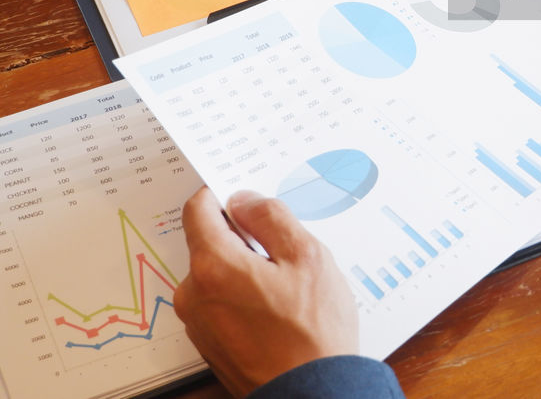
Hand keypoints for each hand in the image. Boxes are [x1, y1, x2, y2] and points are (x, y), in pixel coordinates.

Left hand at [174, 188, 358, 397]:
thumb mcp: (308, 257)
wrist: (310, 393)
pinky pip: (222, 303)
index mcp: (213, 266)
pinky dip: (245, 297)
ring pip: (218, 274)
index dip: (222, 193)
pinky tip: (279, 310)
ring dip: (247, 269)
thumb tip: (245, 200)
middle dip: (244, 238)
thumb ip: (272, 218)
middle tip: (286, 248)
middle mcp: (194, 294)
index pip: (198, 209)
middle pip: (210, 243)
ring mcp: (199, 322)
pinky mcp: (210, 343)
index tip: (244, 194)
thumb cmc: (313, 330)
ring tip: (289, 286)